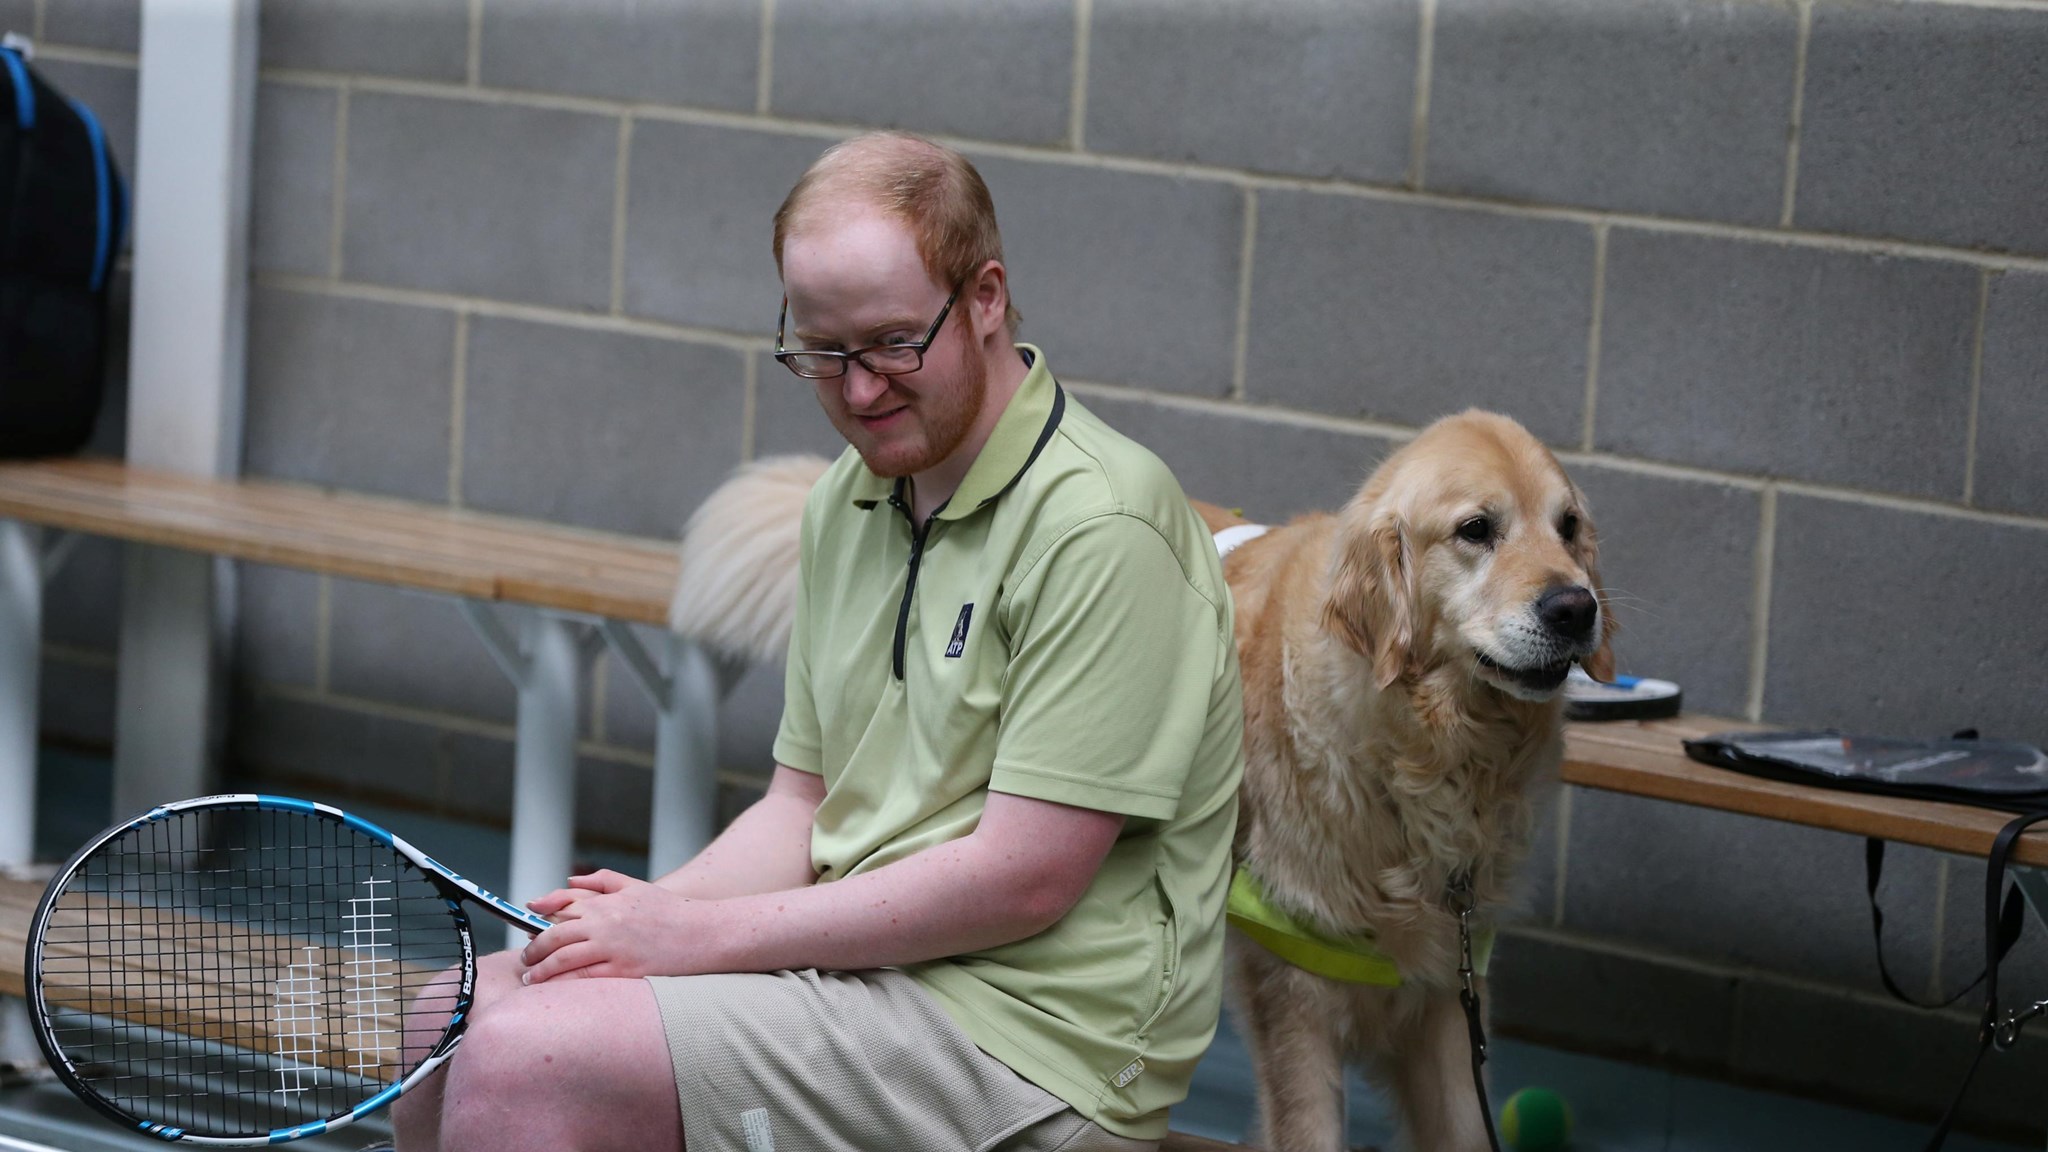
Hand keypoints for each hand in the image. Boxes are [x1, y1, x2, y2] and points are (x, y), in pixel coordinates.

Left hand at [520, 870, 720, 982]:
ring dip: (540, 971)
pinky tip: (552, 990)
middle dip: (533, 950)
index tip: (526, 926)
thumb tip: (570, 881)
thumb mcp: (637, 887)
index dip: (538, 916)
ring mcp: (613, 948)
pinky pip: (583, 979)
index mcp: (606, 901)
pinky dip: (562, 984)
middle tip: (525, 960)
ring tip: (531, 979)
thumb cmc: (672, 912)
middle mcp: (605, 923)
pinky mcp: (623, 970)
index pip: (561, 906)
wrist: (705, 934)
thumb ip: (602, 881)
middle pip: (554, 935)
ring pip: (563, 959)